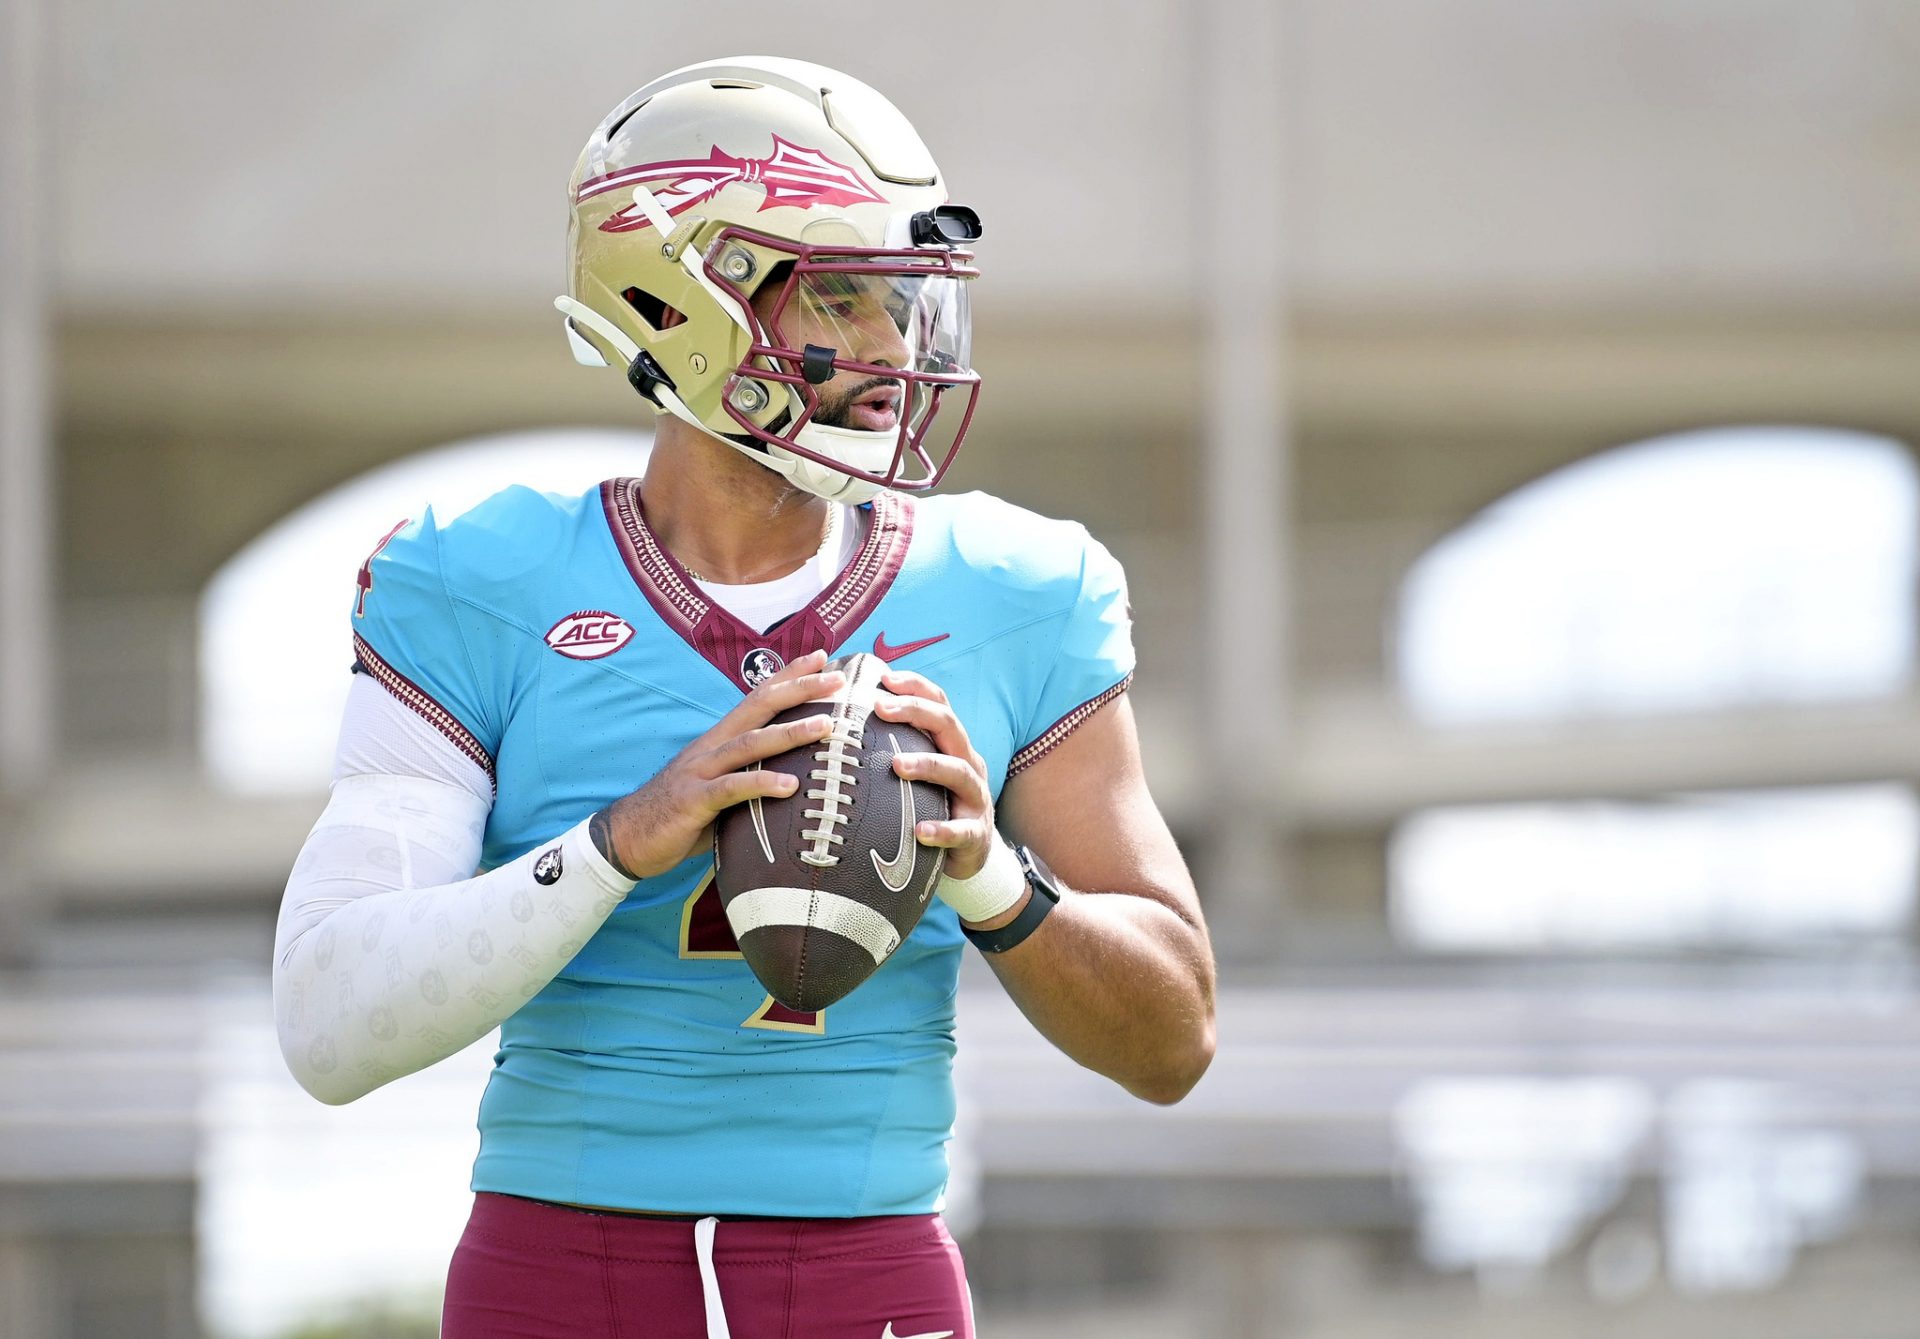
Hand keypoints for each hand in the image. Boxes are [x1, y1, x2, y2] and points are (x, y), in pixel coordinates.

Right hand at [595, 651, 842, 879]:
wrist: (628, 838)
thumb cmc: (682, 814)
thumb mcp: (720, 789)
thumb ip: (750, 777)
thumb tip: (797, 779)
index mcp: (719, 740)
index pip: (758, 698)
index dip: (788, 675)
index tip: (822, 657)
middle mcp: (711, 747)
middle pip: (758, 708)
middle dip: (798, 689)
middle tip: (837, 678)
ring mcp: (700, 772)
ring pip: (749, 743)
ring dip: (789, 732)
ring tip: (826, 725)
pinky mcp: (693, 801)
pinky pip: (731, 789)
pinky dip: (761, 783)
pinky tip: (790, 785)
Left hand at [875, 669, 995, 880]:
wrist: (969, 853)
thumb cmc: (933, 805)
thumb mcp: (921, 773)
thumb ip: (896, 747)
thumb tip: (844, 721)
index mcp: (953, 746)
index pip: (940, 704)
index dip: (916, 687)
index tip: (885, 679)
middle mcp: (968, 763)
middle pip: (949, 726)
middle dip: (916, 712)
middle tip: (880, 708)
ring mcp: (975, 798)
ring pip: (958, 772)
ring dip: (927, 765)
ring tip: (896, 764)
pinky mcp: (975, 834)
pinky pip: (961, 831)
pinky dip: (942, 829)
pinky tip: (920, 831)